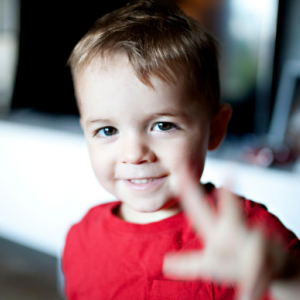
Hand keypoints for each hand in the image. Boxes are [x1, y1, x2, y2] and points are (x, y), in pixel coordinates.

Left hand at [163, 168, 286, 299]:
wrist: (277, 270)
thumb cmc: (238, 263)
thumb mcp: (211, 265)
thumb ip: (189, 264)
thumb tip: (166, 264)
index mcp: (218, 234)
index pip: (200, 210)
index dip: (190, 191)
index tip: (181, 171)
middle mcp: (237, 236)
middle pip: (232, 214)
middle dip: (228, 198)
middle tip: (229, 175)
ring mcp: (257, 247)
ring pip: (258, 245)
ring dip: (252, 245)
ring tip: (249, 241)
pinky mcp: (273, 264)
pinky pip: (262, 274)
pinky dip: (254, 284)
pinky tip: (247, 296)